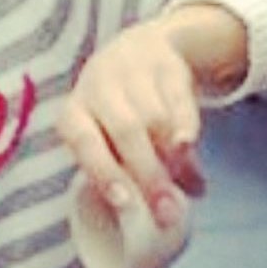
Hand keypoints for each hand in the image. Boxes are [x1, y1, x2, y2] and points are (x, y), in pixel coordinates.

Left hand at [57, 17, 205, 227]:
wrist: (139, 47)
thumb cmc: (115, 110)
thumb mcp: (104, 134)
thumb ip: (120, 170)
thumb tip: (147, 221)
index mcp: (74, 111)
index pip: (83, 141)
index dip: (103, 172)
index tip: (125, 203)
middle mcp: (98, 86)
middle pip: (125, 130)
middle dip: (149, 175)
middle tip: (168, 214)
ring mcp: (132, 70)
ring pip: (155, 117)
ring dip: (173, 157)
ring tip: (187, 188)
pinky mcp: (166, 64)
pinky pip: (180, 100)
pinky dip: (187, 128)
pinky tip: (192, 150)